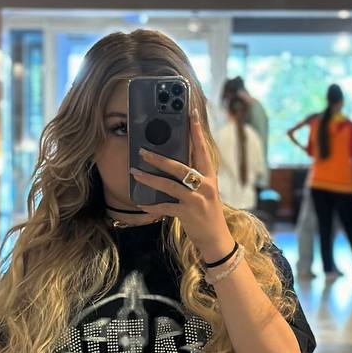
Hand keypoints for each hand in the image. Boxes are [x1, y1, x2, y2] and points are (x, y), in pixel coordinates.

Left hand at [129, 108, 231, 256]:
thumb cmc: (208, 213)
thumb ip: (193, 177)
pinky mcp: (187, 214)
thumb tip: (172, 163)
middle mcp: (204, 186)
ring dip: (149, 178)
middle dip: (159, 158)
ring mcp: (196, 200)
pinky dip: (152, 205)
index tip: (191, 113)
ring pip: (169, 185)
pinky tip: (141, 202)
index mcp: (209, 177)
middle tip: (142, 151)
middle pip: (180, 167)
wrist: (216, 239)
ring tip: (135, 172)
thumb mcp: (205, 192)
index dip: (196, 131)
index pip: (203, 149)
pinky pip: (165, 207)